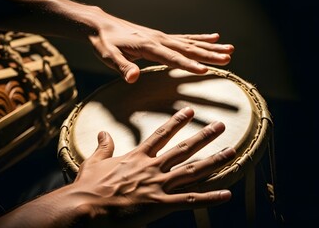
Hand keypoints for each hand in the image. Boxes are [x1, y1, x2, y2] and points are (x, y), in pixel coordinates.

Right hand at [70, 107, 235, 226]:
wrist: (86, 206)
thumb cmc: (89, 186)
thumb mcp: (94, 162)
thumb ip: (104, 147)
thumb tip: (103, 133)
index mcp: (137, 157)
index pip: (161, 135)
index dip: (176, 122)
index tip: (189, 111)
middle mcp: (152, 168)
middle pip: (183, 149)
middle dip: (203, 136)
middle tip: (220, 125)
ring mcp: (158, 185)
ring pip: (192, 171)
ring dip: (214, 160)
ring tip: (232, 151)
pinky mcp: (160, 204)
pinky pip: (190, 200)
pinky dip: (210, 198)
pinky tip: (226, 194)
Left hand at [88, 11, 233, 82]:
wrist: (101, 25)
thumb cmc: (104, 42)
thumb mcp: (108, 56)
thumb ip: (122, 67)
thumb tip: (134, 78)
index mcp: (148, 47)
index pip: (172, 57)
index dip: (188, 64)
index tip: (206, 70)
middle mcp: (159, 39)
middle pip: (188, 48)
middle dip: (209, 54)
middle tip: (228, 59)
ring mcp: (161, 37)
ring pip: (191, 42)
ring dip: (210, 47)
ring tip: (229, 50)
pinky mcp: (161, 37)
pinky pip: (184, 37)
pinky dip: (200, 37)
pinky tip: (213, 37)